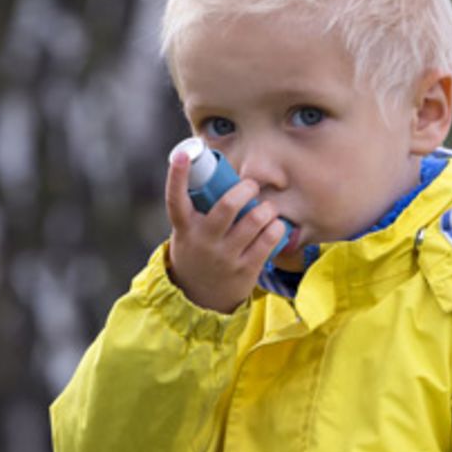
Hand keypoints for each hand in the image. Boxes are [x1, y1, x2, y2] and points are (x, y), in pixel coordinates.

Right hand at [166, 152, 285, 313]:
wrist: (200, 298)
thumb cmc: (197, 251)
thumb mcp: (188, 232)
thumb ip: (200, 208)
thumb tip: (218, 172)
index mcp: (185, 228)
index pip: (176, 199)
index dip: (176, 175)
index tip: (183, 153)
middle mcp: (204, 241)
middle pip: (227, 207)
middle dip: (245, 189)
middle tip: (251, 186)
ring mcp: (225, 256)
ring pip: (254, 221)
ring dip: (266, 208)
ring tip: (267, 208)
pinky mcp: (245, 269)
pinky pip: (269, 240)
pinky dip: (276, 227)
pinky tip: (274, 225)